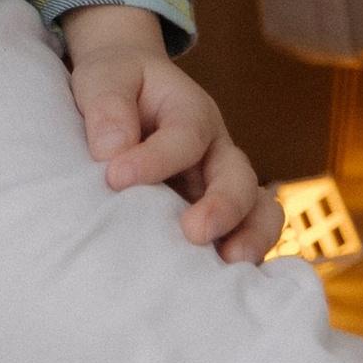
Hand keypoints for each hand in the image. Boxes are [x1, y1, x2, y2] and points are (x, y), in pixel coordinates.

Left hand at [62, 6, 279, 264]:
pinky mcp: (215, 214)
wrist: (128, 89)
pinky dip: (244, 256)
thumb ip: (108, 107)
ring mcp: (220, 185)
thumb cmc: (117, 84)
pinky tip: (223, 284)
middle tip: (194, 232)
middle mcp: (215, 151)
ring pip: (257, 210)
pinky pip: (243, 235)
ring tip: (229, 265)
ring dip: (250, 237)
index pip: (185, 137)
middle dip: (223, 207)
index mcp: (191, 111)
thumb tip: (110, 151)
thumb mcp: (105, 78)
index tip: (115, 177)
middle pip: (239, 177)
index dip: (154, 160)